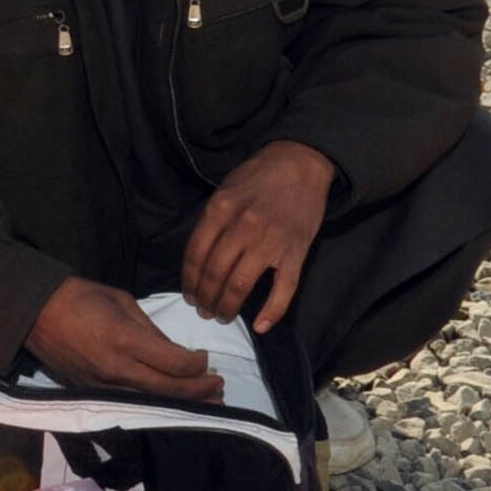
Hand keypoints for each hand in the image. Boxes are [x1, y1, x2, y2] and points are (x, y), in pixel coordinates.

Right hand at [27, 277, 224, 401]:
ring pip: (152, 403)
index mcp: (126, 340)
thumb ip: (151, 330)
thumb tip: (174, 352)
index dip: (197, 365)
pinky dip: (156, 405)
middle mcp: (117, 369)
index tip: (205, 358)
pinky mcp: (92, 393)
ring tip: (205, 403)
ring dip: (182, 404)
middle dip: (199, 392)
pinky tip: (170, 404)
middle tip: (219, 388)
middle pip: (169, 390)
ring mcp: (103, 386)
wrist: (36, 314)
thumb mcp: (123, 301)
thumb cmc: (82, 298)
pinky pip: (131, 405)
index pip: (174, 363)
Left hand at [181, 140, 336, 331]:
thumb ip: (211, 222)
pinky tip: (261, 327)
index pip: (195, 255)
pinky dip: (272, 312)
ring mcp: (271, 241)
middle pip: (214, 274)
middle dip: (205, 298)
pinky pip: (283, 289)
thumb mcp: (225, 190)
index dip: (189, 281)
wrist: (302, 163)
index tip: (189, 295)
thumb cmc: (259, 177)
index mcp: (220, 210)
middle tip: (203, 310)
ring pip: (240, 285)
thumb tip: (198, 259)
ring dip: (227, 306)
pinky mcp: (296, 252)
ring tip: (222, 315)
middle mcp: (243, 227)